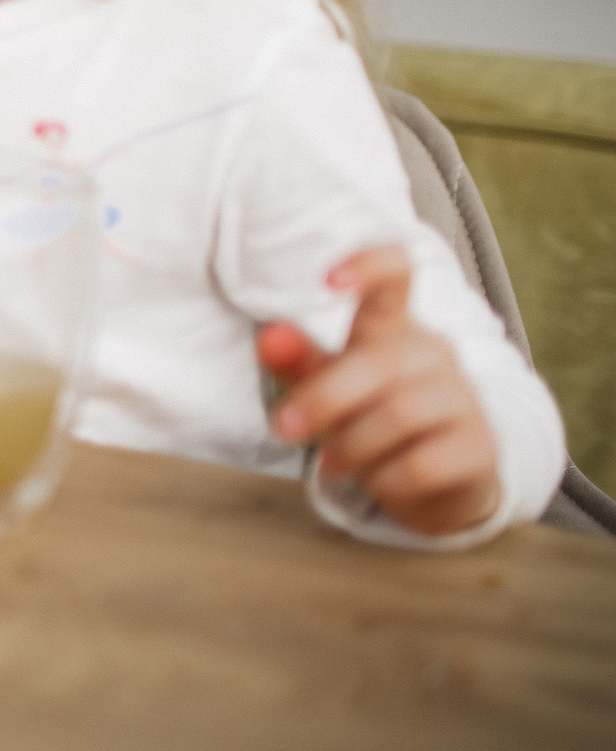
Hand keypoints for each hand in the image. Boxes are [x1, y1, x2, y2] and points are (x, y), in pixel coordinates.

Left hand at [259, 245, 502, 537]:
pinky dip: (384, 479)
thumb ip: (298, 362)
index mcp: (395, 328)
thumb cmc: (373, 420)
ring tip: (336, 462)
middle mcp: (435, 354)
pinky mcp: (480, 449)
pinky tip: (376, 481)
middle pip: (380, 362)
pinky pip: (422, 464)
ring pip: (400, 415)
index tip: (328, 280)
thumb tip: (269, 338)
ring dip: (353, 445)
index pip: (395, 277)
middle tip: (285, 428)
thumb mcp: (330, 387)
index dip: (368, 267)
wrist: (443, 482)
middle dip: (324, 399)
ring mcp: (464, 399)